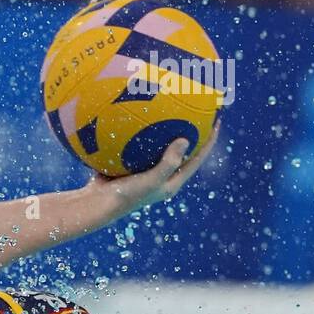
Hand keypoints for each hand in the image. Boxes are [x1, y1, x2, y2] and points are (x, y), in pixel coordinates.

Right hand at [83, 123, 220, 219]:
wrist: (97, 203)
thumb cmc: (126, 195)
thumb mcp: (152, 180)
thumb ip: (169, 162)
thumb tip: (186, 140)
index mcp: (172, 182)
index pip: (197, 159)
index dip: (209, 141)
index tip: (216, 120)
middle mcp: (161, 176)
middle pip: (182, 151)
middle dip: (191, 132)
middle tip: (196, 111)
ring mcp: (144, 170)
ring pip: (159, 147)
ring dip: (164, 130)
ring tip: (169, 110)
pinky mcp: (129, 165)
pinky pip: (138, 146)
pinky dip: (140, 132)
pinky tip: (138, 116)